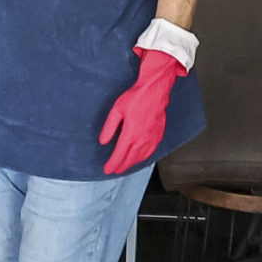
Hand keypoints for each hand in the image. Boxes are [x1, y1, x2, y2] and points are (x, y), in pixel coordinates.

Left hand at [98, 47, 186, 174]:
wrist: (155, 91)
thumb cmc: (137, 98)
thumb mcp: (116, 110)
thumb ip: (109, 128)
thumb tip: (103, 141)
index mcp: (131, 134)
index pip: (120, 155)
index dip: (113, 164)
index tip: (107, 169)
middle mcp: (142, 139)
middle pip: (130, 159)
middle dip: (121, 166)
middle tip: (114, 170)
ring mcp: (152, 139)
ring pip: (141, 157)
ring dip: (132, 163)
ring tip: (124, 166)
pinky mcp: (158, 136)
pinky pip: (150, 152)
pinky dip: (143, 158)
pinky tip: (139, 158)